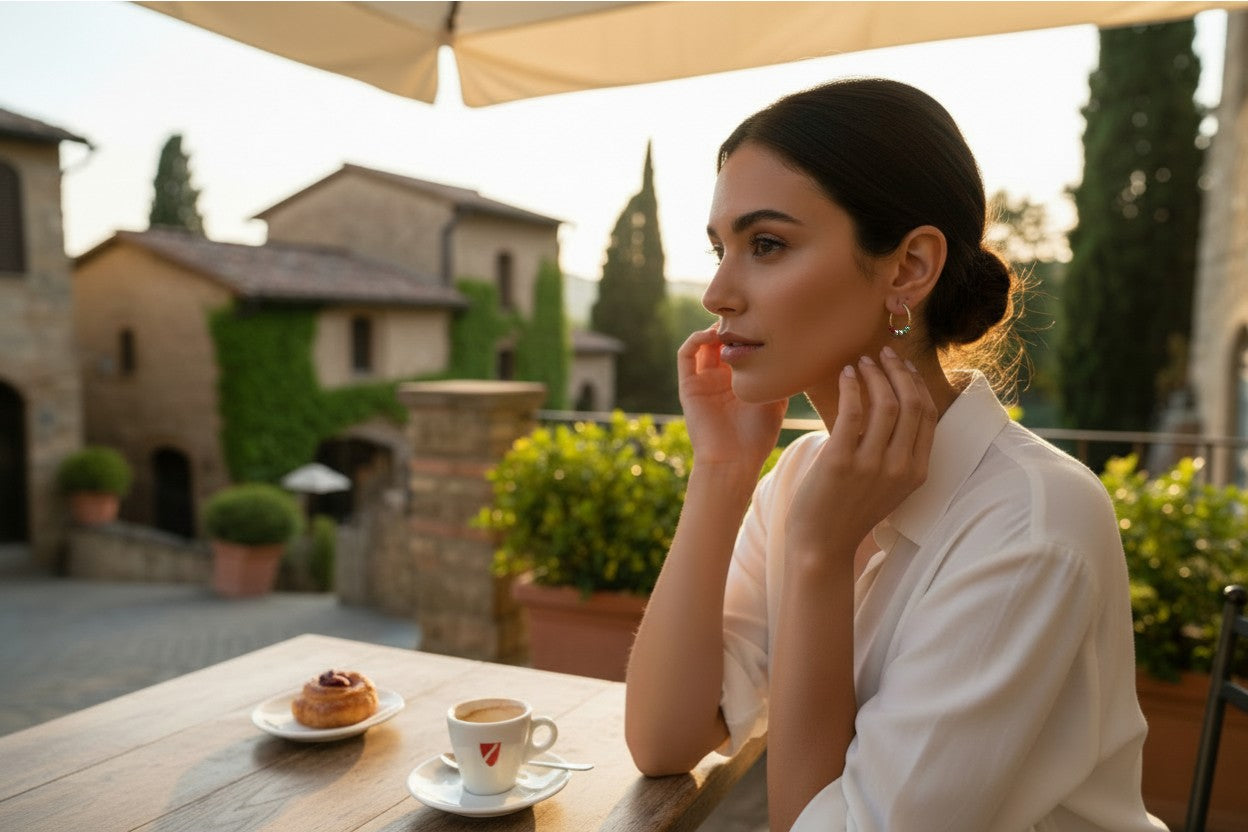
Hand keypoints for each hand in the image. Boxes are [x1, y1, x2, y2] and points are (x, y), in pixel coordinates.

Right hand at [677, 326, 785, 472]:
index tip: (761, 319)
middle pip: (720, 342)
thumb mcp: (776, 401)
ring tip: (727, 324)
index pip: (740, 347)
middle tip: (744, 315)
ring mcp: (702, 381)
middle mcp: (719, 379)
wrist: (734, 461)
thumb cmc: (757, 437)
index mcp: (739, 382)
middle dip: (731, 326)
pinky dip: (695, 340)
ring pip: (702, 344)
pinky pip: (685, 355)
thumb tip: (796, 350)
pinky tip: (710, 335)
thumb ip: (780, 376)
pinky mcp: (688, 386)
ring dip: (712, 330)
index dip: (747, 331)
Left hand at [786, 346, 938, 561]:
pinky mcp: (841, 461)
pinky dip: (851, 387)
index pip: (928, 415)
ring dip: (875, 374)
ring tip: (862, 361)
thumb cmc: (850, 511)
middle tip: (884, 353)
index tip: (903, 366)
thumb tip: (896, 408)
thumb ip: (898, 453)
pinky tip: (846, 375)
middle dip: (899, 371)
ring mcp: (872, 465)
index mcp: (917, 471)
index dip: (916, 384)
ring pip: (885, 404)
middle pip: (911, 403)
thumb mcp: (888, 485)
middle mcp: (900, 467)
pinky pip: (852, 412)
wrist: (822, 545)